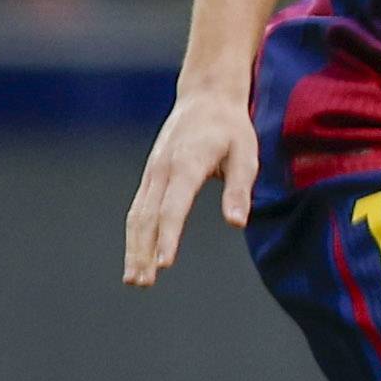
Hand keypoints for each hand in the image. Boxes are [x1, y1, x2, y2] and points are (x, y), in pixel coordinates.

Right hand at [122, 90, 260, 285]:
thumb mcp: (246, 154)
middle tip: (142, 282)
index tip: (165, 263)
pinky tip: (138, 257)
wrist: (206, 98)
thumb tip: (236, 223)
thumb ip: (239, 189)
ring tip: (135, 280)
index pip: (173, 206)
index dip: (168, 236)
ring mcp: (152, 173)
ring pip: (137, 215)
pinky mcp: (151, 176)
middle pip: (146, 216)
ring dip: (134, 248)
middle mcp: (163, 169)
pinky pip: (139, 209)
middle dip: (142, 251)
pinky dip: (136, 234)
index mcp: (187, 163)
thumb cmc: (231, 129)